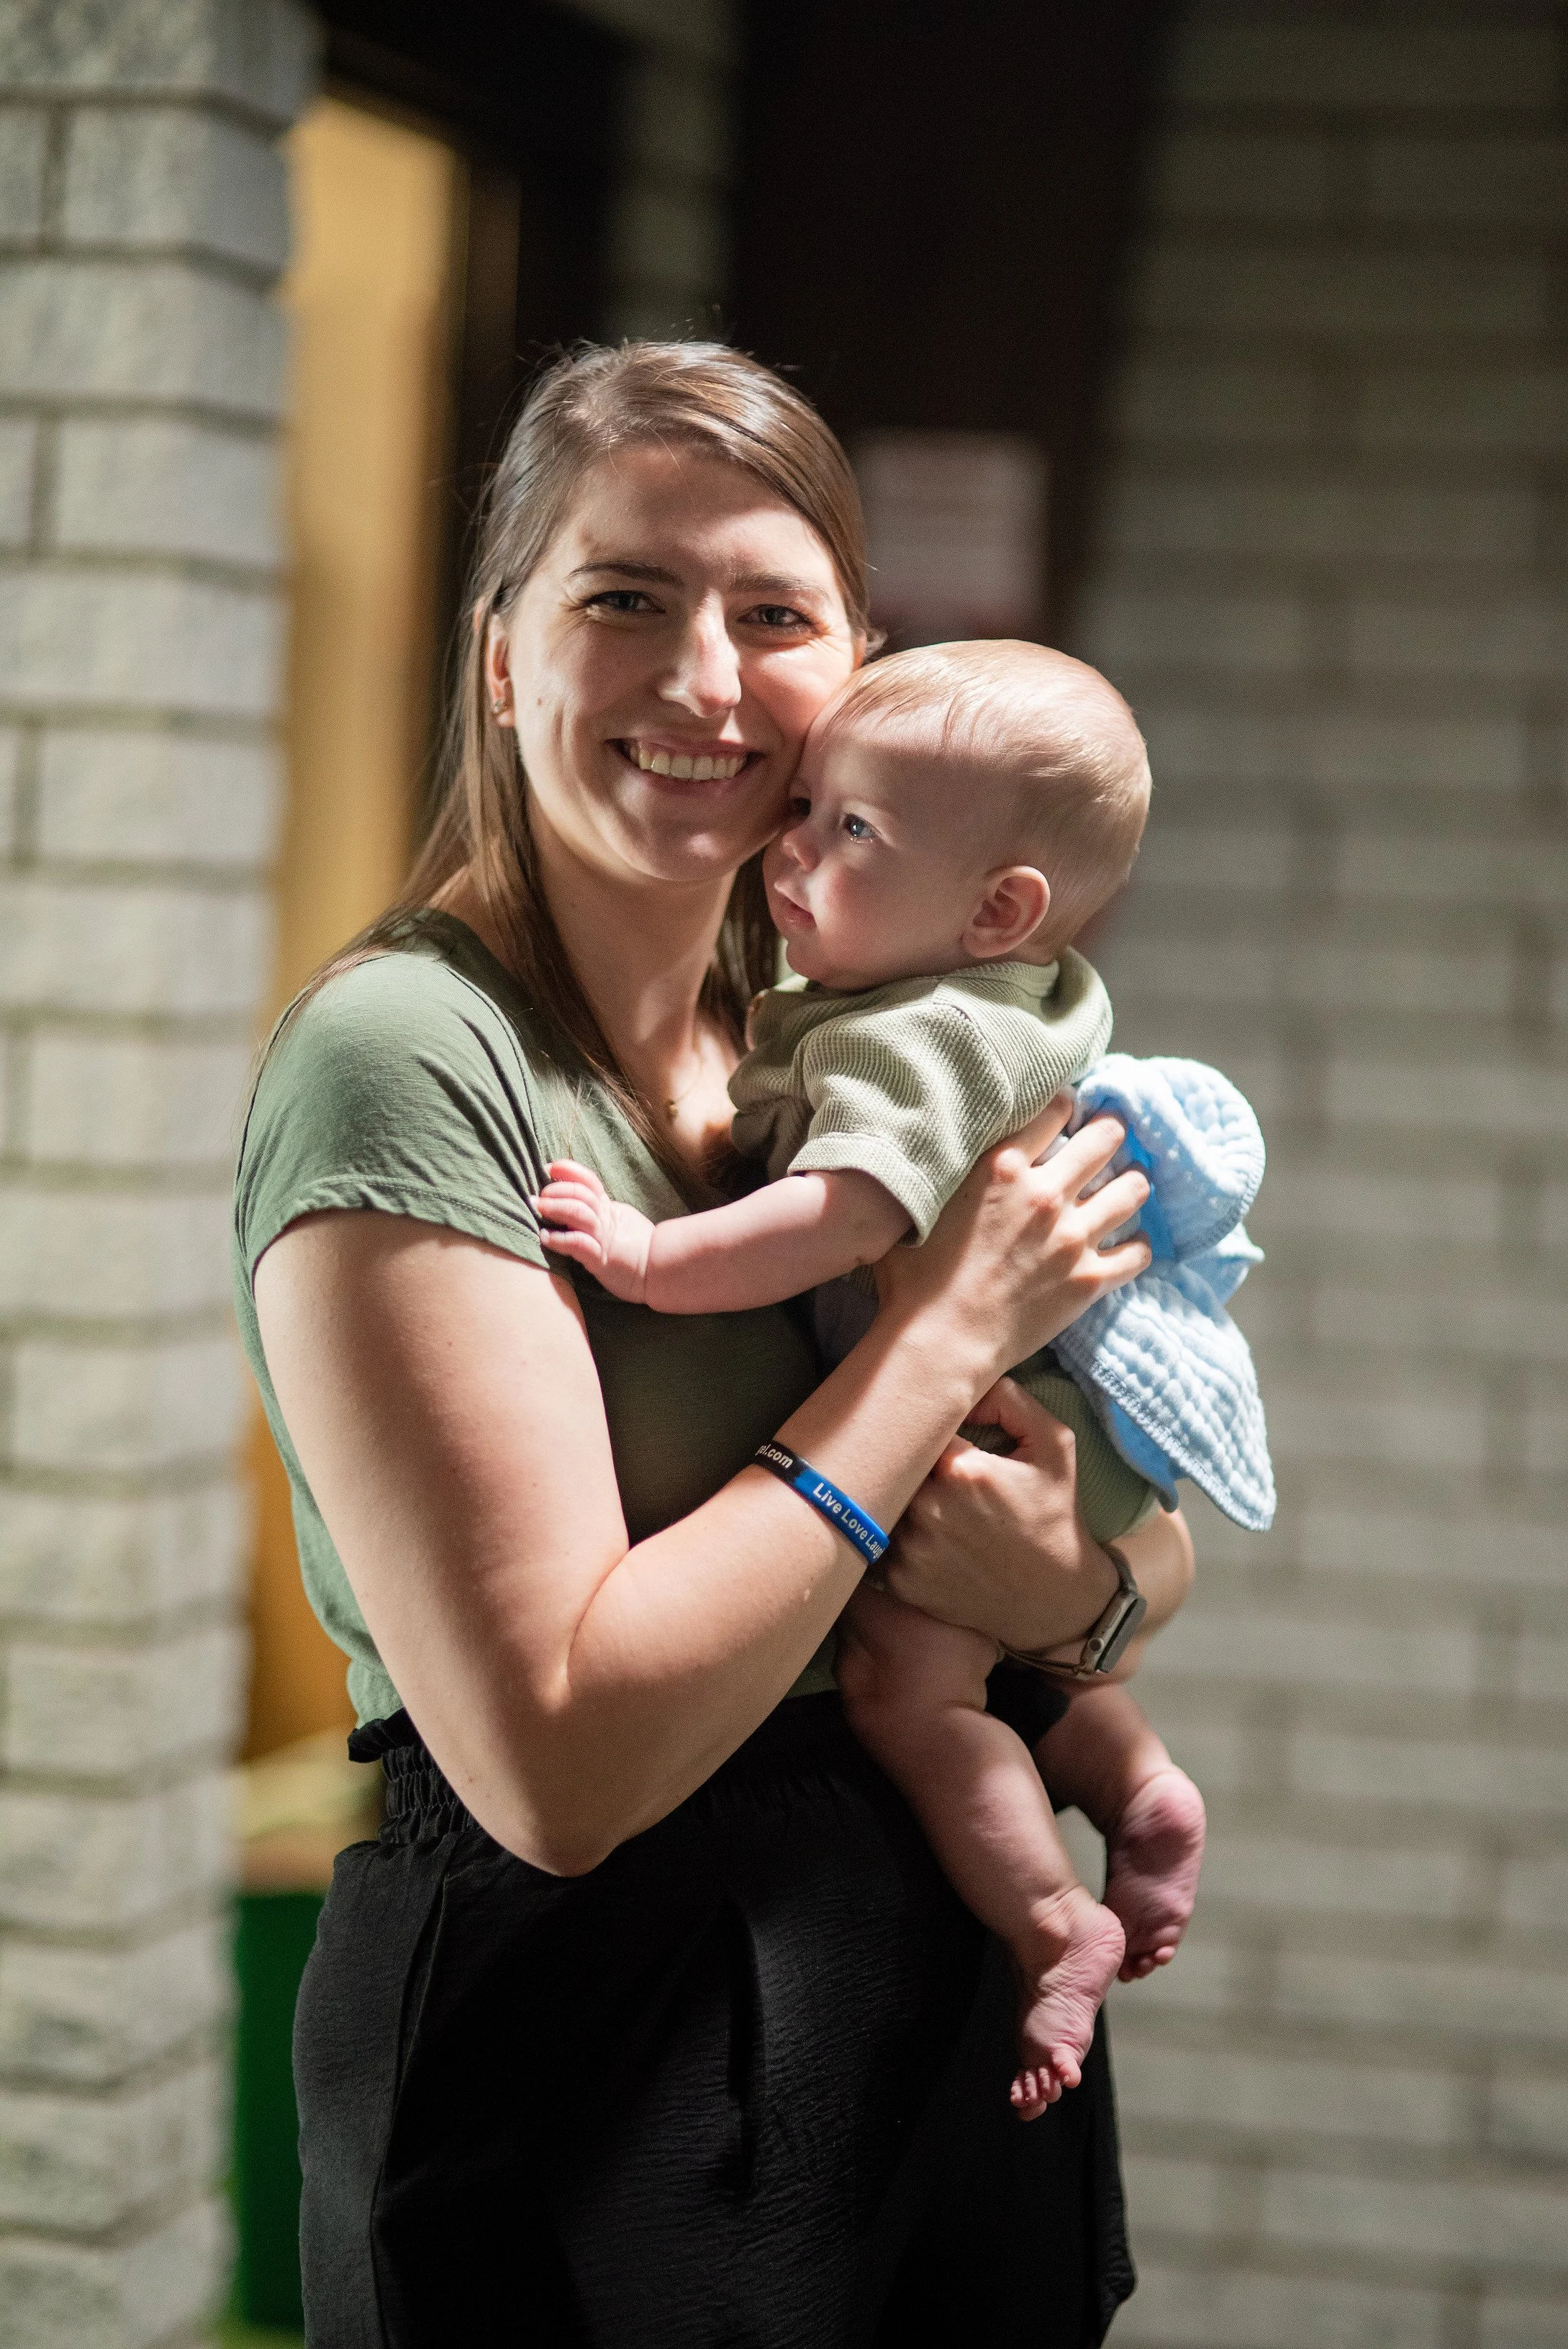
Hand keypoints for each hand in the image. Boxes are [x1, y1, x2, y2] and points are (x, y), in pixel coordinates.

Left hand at [536, 1160, 655, 1302]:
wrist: (658, 1273)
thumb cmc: (634, 1250)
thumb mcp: (616, 1222)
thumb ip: (597, 1210)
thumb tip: (568, 1200)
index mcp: (608, 1208)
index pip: (589, 1181)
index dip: (569, 1170)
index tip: (550, 1167)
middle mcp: (605, 1219)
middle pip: (581, 1194)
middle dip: (557, 1190)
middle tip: (539, 1195)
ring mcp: (604, 1238)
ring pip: (579, 1213)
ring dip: (556, 1207)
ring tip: (538, 1207)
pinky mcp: (601, 1260)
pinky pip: (579, 1244)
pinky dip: (561, 1239)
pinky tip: (546, 1237)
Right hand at [874, 1094, 1152, 1389]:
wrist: (941, 1341)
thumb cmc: (916, 1278)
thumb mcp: (923, 1204)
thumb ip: (947, 1170)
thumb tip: (945, 1150)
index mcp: (1002, 1167)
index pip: (1056, 1108)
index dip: (1067, 1104)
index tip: (1070, 1110)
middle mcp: (1045, 1194)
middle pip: (1105, 1138)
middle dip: (1111, 1132)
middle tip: (1110, 1137)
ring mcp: (1072, 1237)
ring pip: (1132, 1190)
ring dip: (1132, 1183)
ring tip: (1128, 1185)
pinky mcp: (1088, 1280)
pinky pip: (1137, 1253)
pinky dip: (1137, 1246)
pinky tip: (1128, 1244)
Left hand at [884, 1375, 1120, 1652]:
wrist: (1056, 1599)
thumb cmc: (1055, 1514)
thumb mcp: (1053, 1444)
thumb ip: (1009, 1399)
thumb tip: (964, 1383)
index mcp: (962, 1471)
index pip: (917, 1426)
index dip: (923, 1425)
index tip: (932, 1431)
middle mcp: (929, 1510)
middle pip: (894, 1464)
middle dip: (906, 1460)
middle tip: (921, 1462)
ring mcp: (912, 1549)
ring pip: (883, 1501)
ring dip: (895, 1496)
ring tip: (922, 1498)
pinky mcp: (901, 1581)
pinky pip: (879, 1541)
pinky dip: (892, 1534)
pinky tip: (919, 1533)